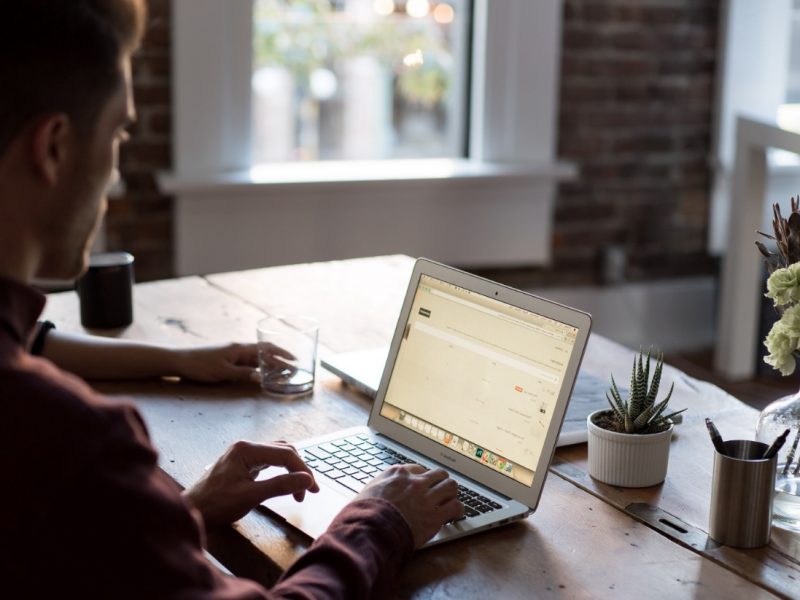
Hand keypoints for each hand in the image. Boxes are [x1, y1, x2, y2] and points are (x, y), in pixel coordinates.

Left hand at [171, 342, 289, 383]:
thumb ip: (243, 374)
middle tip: (294, 369)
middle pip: (264, 354)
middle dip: (280, 361)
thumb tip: (262, 377)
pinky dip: (258, 369)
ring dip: (270, 365)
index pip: (266, 348)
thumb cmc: (200, 365)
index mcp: (240, 348)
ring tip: (283, 373)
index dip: (282, 353)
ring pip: (257, 359)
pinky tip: (262, 375)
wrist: (180, 361)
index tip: (294, 359)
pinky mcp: (228, 362)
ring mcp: (233, 355)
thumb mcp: (223, 371)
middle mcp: (239, 350)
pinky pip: (248, 364)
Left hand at [184, 440, 319, 529]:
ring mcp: (243, 454)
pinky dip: (281, 472)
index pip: (285, 454)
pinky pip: (268, 462)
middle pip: (284, 451)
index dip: (303, 471)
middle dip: (299, 470)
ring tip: (299, 490)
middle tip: (308, 492)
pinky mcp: (242, 464)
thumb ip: (280, 485)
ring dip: (291, 470)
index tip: (312, 490)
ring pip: (277, 455)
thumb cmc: (215, 505)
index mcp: (247, 450)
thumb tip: (307, 480)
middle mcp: (246, 447)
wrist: (191, 512)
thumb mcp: (250, 496)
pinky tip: (284, 483)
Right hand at [357, 465, 462, 547]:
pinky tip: (455, 514)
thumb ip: (380, 487)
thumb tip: (379, 491)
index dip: (422, 478)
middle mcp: (415, 482)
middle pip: (438, 474)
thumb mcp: (367, 491)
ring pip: (451, 486)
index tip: (422, 484)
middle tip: (439, 491)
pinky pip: (456, 506)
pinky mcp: (435, 516)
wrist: (371, 528)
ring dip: (451, 493)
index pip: (417, 469)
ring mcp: (427, 498)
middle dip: (440, 482)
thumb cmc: (364, 513)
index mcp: (398, 474)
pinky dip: (458, 510)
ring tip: (450, 500)